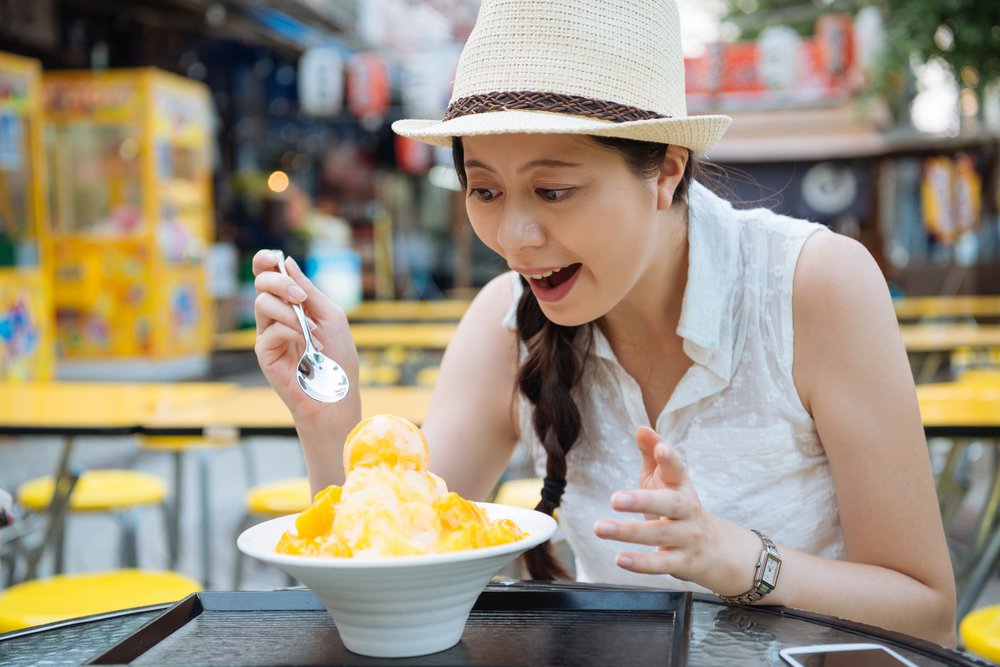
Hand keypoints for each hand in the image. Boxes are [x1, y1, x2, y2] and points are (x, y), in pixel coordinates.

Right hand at [252, 249, 359, 418]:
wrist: (336, 393)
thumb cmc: (338, 357)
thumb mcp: (330, 316)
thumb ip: (309, 290)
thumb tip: (288, 262)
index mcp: (293, 304)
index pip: (269, 275)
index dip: (265, 261)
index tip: (274, 257)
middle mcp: (277, 316)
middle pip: (261, 283)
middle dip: (280, 282)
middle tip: (301, 297)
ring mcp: (269, 334)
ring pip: (261, 303)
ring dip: (288, 310)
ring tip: (309, 327)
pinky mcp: (264, 353)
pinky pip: (269, 330)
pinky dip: (288, 331)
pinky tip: (304, 343)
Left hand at [594, 427, 757, 593]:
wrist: (716, 550)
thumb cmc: (679, 509)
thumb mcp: (668, 480)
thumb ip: (653, 454)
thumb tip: (641, 428)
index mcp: (682, 487)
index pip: (679, 470)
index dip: (670, 459)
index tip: (660, 448)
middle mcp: (688, 511)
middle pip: (671, 504)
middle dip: (643, 500)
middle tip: (614, 499)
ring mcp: (688, 538)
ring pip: (661, 534)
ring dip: (629, 532)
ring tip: (599, 528)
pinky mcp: (682, 563)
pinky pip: (662, 564)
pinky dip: (641, 563)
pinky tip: (620, 559)